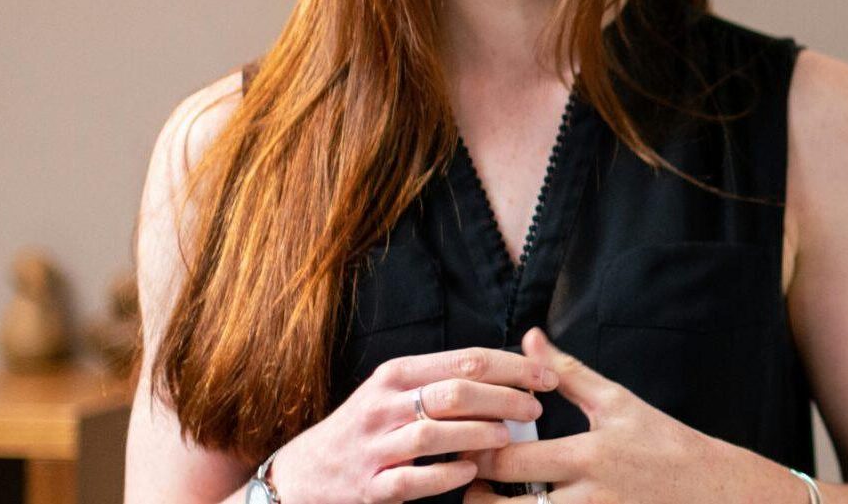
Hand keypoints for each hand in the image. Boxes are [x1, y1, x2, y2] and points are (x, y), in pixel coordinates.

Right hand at [271, 346, 557, 503]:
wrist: (302, 474)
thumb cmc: (365, 428)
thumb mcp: (393, 391)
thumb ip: (441, 379)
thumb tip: (507, 368)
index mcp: (396, 374)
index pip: (465, 360)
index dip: (512, 366)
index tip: (545, 376)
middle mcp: (384, 405)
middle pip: (456, 393)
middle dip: (504, 399)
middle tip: (535, 408)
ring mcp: (375, 447)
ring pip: (436, 434)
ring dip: (480, 434)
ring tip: (508, 437)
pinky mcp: (370, 487)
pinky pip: (412, 480)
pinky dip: (446, 474)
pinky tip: (470, 470)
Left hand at [462, 327, 794, 502]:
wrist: (712, 490)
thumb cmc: (662, 442)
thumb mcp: (618, 402)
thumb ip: (569, 373)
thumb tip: (530, 338)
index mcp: (590, 454)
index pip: (512, 459)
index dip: (476, 455)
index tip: (463, 445)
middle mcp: (589, 496)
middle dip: (473, 496)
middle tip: (461, 482)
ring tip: (486, 502)